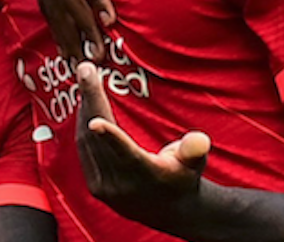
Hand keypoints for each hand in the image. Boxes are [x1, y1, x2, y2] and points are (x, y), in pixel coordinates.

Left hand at [76, 62, 209, 230]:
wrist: (171, 212)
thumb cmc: (184, 178)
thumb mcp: (194, 163)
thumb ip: (194, 150)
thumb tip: (200, 139)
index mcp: (147, 175)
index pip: (126, 154)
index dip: (110, 137)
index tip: (94, 120)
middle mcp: (122, 185)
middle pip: (99, 139)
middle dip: (91, 101)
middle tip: (84, 70)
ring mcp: (105, 188)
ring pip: (87, 142)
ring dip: (85, 109)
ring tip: (86, 81)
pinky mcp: (95, 186)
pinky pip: (84, 149)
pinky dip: (83, 125)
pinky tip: (86, 106)